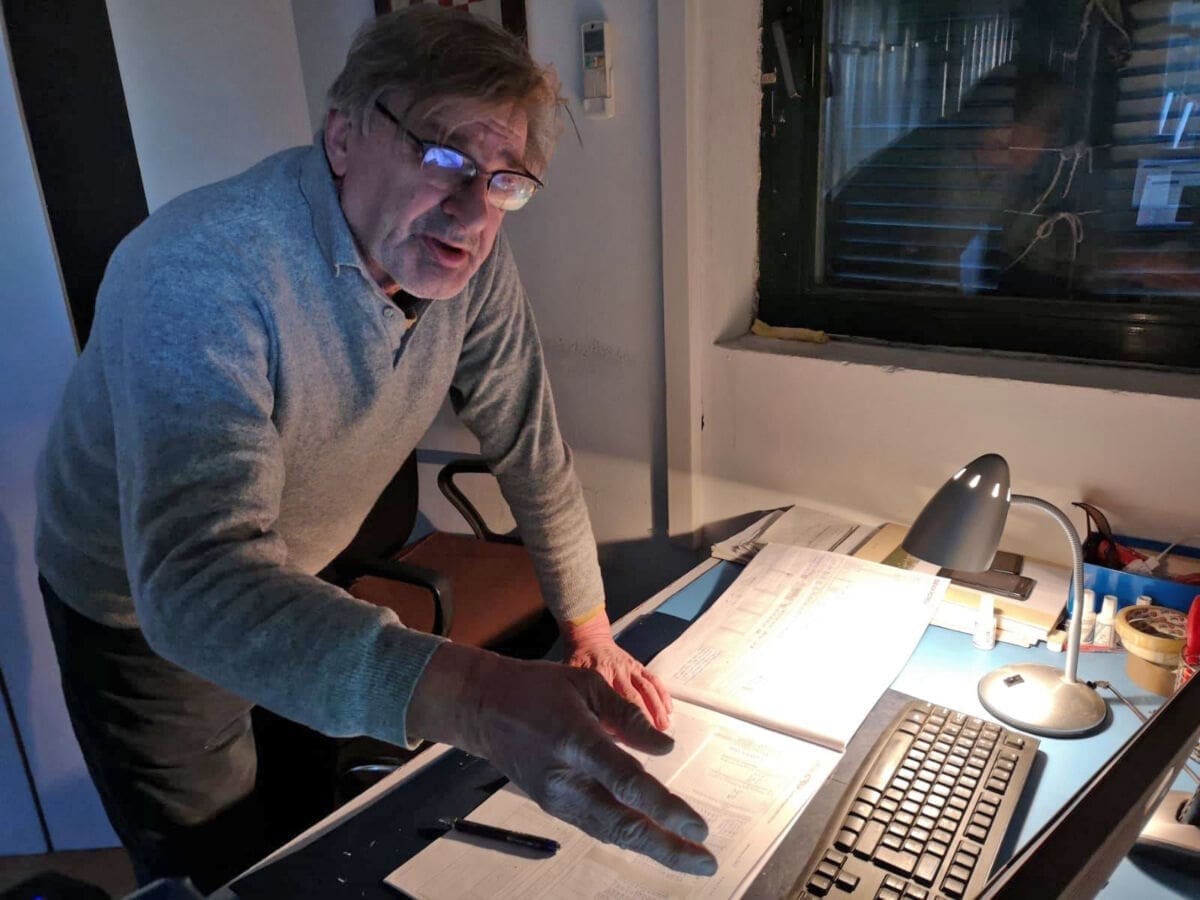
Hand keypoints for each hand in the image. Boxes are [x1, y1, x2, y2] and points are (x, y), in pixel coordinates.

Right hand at [407, 642, 715, 875]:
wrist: (483, 709)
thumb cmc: (537, 689)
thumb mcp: (586, 684)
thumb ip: (627, 717)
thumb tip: (665, 748)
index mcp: (575, 741)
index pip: (626, 781)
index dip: (664, 806)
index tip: (698, 825)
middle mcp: (565, 779)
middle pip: (620, 824)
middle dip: (666, 848)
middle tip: (706, 863)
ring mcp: (556, 798)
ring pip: (610, 833)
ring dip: (652, 849)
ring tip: (689, 859)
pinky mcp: (553, 806)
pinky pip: (597, 826)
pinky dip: (628, 837)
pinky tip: (654, 841)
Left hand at [563, 611, 673, 730]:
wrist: (590, 639)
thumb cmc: (579, 661)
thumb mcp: (572, 676)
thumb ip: (579, 695)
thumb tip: (586, 723)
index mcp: (599, 674)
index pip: (610, 699)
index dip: (618, 718)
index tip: (625, 736)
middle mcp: (617, 671)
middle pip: (632, 696)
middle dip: (643, 716)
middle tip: (651, 736)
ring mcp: (630, 668)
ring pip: (646, 688)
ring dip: (656, 707)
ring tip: (663, 726)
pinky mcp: (638, 666)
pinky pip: (653, 679)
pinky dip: (662, 693)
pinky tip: (668, 708)